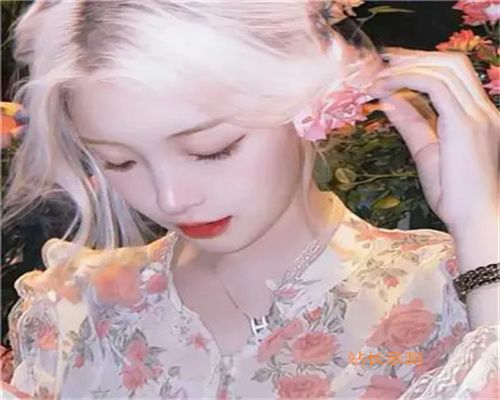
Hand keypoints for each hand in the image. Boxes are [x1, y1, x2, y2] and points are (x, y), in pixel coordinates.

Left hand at [368, 48, 498, 234]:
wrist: (475, 218)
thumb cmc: (454, 193)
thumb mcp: (426, 152)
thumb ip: (411, 124)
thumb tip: (389, 102)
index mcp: (478, 116)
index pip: (454, 75)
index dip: (423, 64)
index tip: (393, 66)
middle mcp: (483, 110)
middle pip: (453, 63)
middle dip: (415, 57)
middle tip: (383, 62)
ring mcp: (478, 115)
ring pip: (446, 69)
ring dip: (409, 66)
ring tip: (380, 74)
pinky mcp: (465, 124)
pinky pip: (436, 86)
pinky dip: (409, 80)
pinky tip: (387, 86)